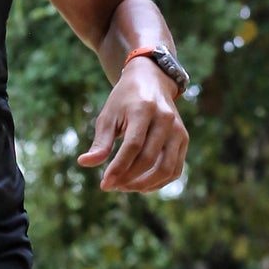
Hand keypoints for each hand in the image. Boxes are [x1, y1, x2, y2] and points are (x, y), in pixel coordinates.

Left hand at [76, 62, 187, 192]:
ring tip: (125, 187)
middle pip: (148, 159)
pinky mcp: (183, 139)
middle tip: (112, 186)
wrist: (151, 81)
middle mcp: (165, 119)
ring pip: (166, 168)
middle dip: (128, 178)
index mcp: (143, 109)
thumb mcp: (108, 116)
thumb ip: (100, 142)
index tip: (104, 184)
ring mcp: (178, 130)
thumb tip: (84, 163)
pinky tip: (142, 186)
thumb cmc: (124, 100)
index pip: (133, 146)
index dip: (118, 168)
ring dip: (144, 184)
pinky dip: (160, 182)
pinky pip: (175, 169)